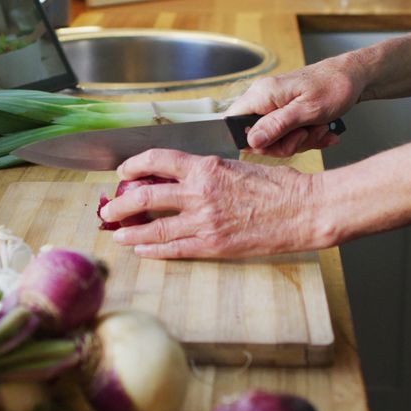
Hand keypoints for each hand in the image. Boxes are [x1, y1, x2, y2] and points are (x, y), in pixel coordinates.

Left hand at [98, 149, 334, 258]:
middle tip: (107, 210)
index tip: (122, 172)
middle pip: (144, 196)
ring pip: (153, 228)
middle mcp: (199, 193)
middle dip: (120, 205)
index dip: (133, 165)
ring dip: (130, 232)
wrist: (303, 210)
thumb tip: (180, 176)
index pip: (157, 160)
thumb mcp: (237, 166)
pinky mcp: (213, 245)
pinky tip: (141, 250)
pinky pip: (174, 249)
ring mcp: (204, 222)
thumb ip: (207, 171)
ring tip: (116, 235)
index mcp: (206, 167)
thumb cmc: (278, 186)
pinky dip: (153, 250)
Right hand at [225, 55, 367, 156]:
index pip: (234, 122)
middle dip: (284, 144)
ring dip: (300, 141)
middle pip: (256, 137)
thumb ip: (277, 125)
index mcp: (262, 94)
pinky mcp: (285, 112)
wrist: (354, 77)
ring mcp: (274, 106)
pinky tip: (322, 132)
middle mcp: (263, 99)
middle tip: (305, 135)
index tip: (276, 142)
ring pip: (274, 139)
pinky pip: (287, 134)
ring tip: (319, 129)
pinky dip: (306, 137)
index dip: (250, 140)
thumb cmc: (335, 86)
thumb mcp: (307, 110)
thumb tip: (252, 140)